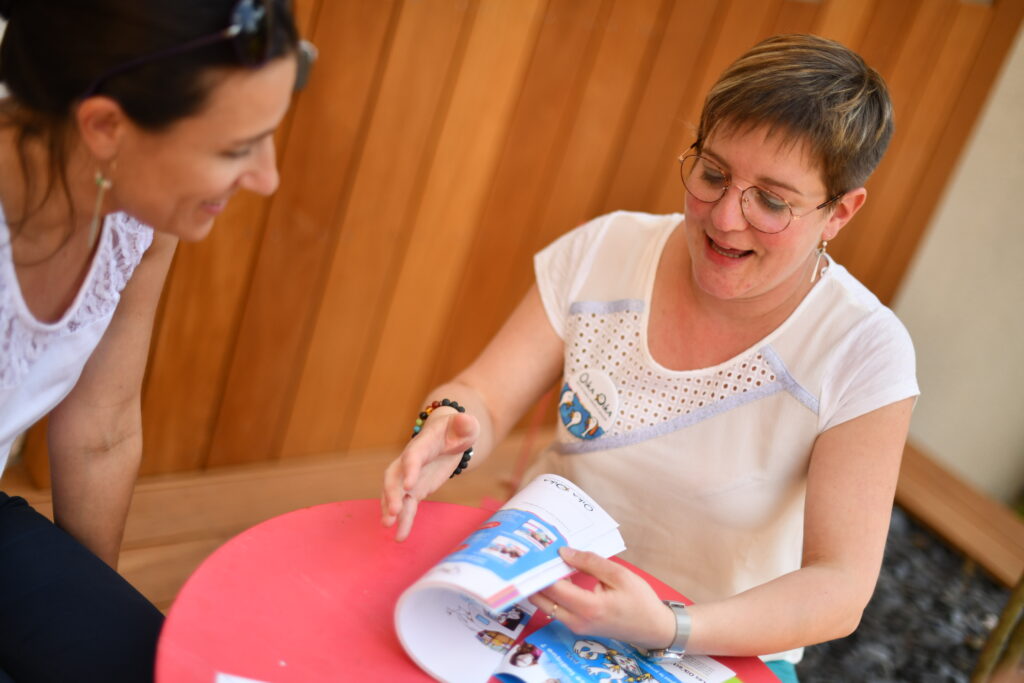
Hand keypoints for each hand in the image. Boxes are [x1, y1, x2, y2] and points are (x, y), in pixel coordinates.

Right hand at [381, 409, 478, 540]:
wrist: (449, 435)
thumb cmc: (458, 429)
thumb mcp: (466, 425)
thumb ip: (465, 424)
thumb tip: (466, 420)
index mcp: (423, 444)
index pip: (413, 455)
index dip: (410, 469)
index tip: (409, 485)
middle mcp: (410, 461)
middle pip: (394, 476)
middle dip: (391, 494)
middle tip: (394, 512)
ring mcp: (410, 476)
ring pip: (396, 494)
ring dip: (391, 510)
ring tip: (388, 527)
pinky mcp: (415, 489)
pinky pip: (406, 505)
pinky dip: (403, 520)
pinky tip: (400, 536)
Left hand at [528, 547, 676, 649]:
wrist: (652, 628)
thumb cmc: (639, 600)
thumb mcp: (619, 575)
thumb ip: (590, 562)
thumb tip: (563, 552)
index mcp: (589, 608)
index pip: (553, 588)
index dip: (541, 569)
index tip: (535, 552)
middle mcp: (577, 621)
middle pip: (542, 600)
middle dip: (535, 578)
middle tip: (533, 556)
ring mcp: (575, 626)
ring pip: (546, 605)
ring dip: (542, 585)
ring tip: (543, 562)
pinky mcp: (577, 626)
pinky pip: (556, 608)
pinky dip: (552, 593)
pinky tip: (555, 575)